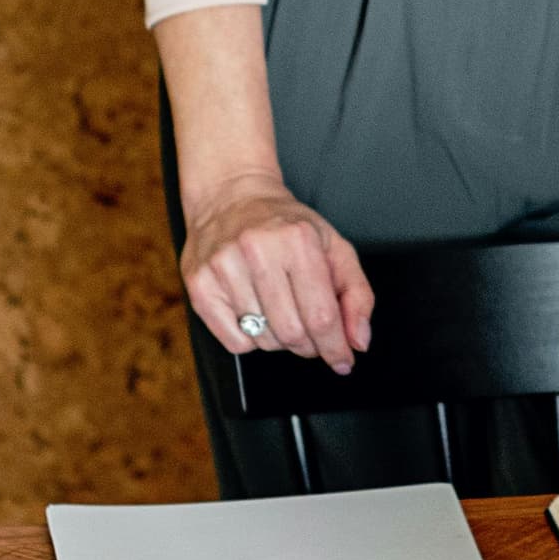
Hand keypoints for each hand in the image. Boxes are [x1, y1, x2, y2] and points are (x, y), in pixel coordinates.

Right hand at [182, 172, 371, 374]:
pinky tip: (256, 315)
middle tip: (312, 338)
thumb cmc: (287, 226)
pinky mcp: (199, 284)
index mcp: (298, 240)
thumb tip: (358, 341)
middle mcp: (258, 250)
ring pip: (264, 340)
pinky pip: (235, 341)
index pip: (321, 315)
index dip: (335, 347)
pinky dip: (252, 340)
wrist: (231, 197)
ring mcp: (224, 267)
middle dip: (309, 346)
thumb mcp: (334, 247)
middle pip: (292, 332)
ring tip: (282, 314)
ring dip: (281, 341)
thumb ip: (357, 294)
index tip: (343, 362)